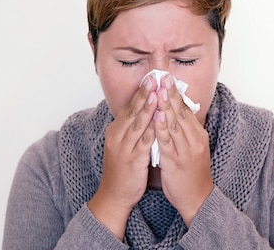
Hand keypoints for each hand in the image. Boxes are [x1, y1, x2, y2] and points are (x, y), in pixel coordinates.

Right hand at [87, 75, 157, 238]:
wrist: (114, 195)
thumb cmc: (122, 169)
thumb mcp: (124, 144)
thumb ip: (133, 128)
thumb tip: (145, 111)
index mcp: (115, 131)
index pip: (129, 107)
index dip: (140, 92)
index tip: (150, 78)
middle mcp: (117, 136)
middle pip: (132, 111)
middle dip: (144, 94)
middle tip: (153, 78)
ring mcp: (124, 148)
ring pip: (137, 124)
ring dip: (147, 108)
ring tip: (156, 94)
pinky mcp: (132, 160)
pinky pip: (144, 142)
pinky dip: (152, 130)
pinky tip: (160, 121)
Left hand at [154, 74, 213, 226]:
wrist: (198, 198)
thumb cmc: (192, 173)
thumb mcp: (192, 148)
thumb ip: (185, 131)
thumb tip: (175, 113)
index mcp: (198, 135)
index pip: (186, 109)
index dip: (176, 94)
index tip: (168, 79)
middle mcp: (194, 140)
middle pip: (181, 113)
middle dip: (171, 94)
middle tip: (164, 77)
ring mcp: (186, 150)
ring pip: (175, 125)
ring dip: (166, 107)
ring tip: (159, 91)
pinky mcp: (176, 162)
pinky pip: (168, 142)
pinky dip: (162, 128)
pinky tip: (158, 117)